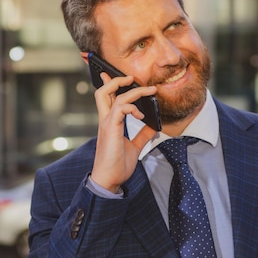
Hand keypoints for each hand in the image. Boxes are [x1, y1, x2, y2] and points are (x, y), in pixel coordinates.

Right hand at [90, 72, 157, 192]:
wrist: (109, 180)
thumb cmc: (117, 165)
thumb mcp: (135, 147)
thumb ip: (143, 135)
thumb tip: (155, 125)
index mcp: (110, 123)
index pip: (108, 98)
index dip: (112, 85)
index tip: (125, 77)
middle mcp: (105, 120)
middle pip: (102, 92)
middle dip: (115, 80)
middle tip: (131, 77)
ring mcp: (106, 124)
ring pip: (110, 95)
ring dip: (132, 90)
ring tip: (148, 90)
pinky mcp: (110, 129)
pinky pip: (120, 109)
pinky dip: (133, 108)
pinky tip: (142, 116)